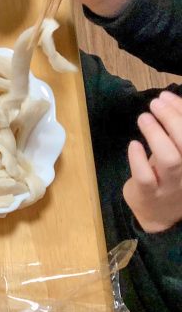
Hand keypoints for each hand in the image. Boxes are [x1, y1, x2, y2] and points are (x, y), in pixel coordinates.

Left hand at [123, 91, 181, 232]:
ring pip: (170, 159)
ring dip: (156, 135)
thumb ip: (175, 131)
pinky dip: (139, 158)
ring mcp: (170, 185)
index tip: (166, 95)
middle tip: (155, 103)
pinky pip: (146, 176)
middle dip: (172, 119)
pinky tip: (133, 145)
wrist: (158, 215)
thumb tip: (169, 99)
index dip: (181, 111)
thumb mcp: (176, 153)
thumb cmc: (167, 176)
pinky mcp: (149, 194)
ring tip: (143, 117)